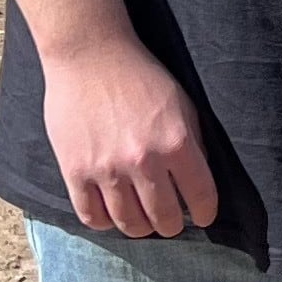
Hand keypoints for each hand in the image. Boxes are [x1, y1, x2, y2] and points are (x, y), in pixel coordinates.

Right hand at [40, 35, 219, 237]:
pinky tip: (112, 213)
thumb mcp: (182, 104)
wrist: (90, 55)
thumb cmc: (141, 77)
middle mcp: (143, 160)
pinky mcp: (75, 172)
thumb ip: (193, 143)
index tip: (204, 216)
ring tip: (143, 219)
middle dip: (172, 225)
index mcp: (176, 141)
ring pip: (129, 224)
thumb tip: (198, 182)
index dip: (206, 212)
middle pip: (163, 219)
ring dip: (140, 227)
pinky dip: (105, 222)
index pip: (200, 196)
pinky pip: (92, 217)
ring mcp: (107, 169)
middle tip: (171, 221)